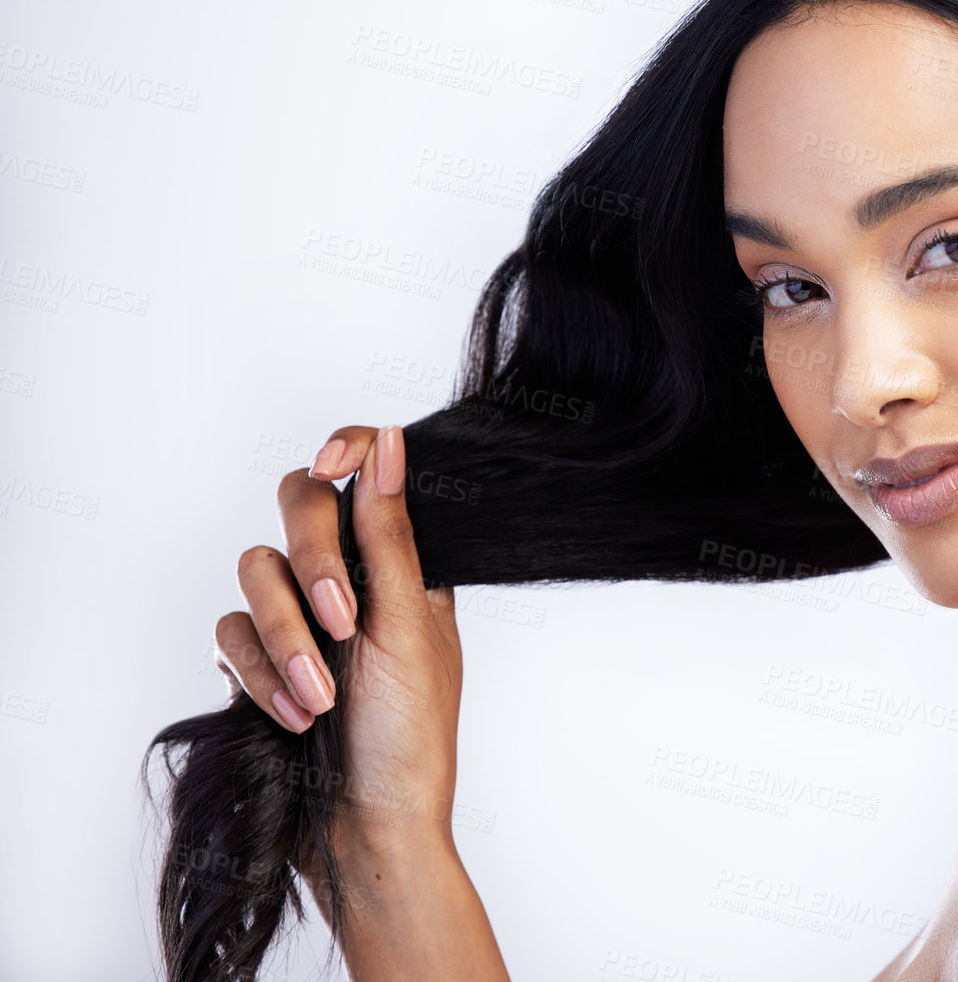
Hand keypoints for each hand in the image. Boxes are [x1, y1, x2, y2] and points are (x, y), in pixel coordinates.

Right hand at [213, 425, 463, 866]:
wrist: (366, 831)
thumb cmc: (410, 737)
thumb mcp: (409, 627)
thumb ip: (389, 534)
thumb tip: (389, 443)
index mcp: (401, 562)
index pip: (363, 474)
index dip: (343, 452)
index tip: (331, 465)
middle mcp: (348, 578)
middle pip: (298, 505)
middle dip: (311, 561)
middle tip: (343, 618)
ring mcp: (299, 617)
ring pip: (254, 571)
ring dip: (288, 638)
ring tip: (323, 696)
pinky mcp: (258, 659)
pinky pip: (230, 632)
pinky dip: (261, 673)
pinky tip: (293, 715)